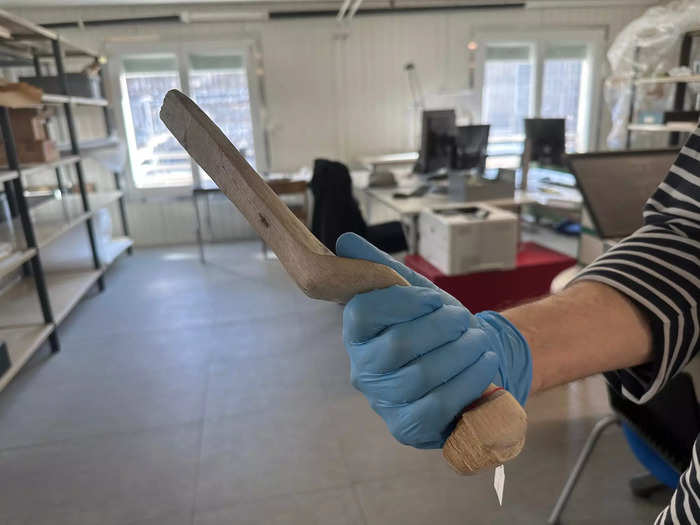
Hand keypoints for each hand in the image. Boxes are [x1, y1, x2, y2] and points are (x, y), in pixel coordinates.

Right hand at [336, 233, 531, 448]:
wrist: (466, 364)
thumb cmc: (434, 325)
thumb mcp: (413, 291)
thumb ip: (379, 267)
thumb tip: (344, 242)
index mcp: (356, 333)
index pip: (363, 312)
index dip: (402, 302)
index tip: (434, 297)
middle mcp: (362, 370)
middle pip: (397, 346)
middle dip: (440, 328)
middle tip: (466, 318)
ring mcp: (383, 402)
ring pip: (420, 376)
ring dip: (460, 354)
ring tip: (480, 341)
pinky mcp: (406, 427)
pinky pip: (437, 406)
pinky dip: (467, 382)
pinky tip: (484, 365)